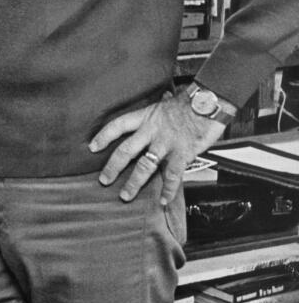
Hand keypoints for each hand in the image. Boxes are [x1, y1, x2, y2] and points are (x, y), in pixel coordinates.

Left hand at [89, 90, 226, 204]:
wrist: (210, 102)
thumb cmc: (190, 103)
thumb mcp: (165, 103)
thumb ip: (156, 113)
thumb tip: (157, 103)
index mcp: (145, 117)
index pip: (118, 125)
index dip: (103, 136)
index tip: (92, 147)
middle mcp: (152, 131)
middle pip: (126, 150)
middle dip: (113, 167)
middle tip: (103, 180)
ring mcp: (166, 143)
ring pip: (145, 166)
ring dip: (134, 183)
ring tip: (125, 195)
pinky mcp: (182, 154)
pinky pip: (172, 175)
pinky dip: (168, 190)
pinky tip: (163, 200)